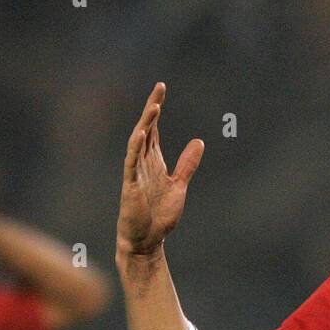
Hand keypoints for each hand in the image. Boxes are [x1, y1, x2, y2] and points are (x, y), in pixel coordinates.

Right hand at [116, 82, 204, 257]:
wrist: (147, 241)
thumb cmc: (159, 216)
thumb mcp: (179, 185)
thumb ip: (187, 164)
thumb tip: (199, 141)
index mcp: (153, 162)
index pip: (154, 130)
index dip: (157, 110)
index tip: (161, 90)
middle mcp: (142, 164)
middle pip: (146, 130)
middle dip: (152, 109)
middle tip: (160, 88)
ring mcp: (135, 174)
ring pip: (138, 142)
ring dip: (146, 124)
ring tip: (154, 106)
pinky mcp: (130, 186)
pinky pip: (131, 163)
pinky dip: (136, 147)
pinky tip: (141, 133)